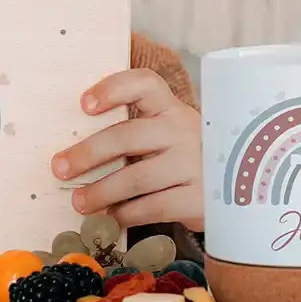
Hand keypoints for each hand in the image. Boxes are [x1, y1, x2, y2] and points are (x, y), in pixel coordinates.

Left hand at [51, 68, 203, 231]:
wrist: (240, 188)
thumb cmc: (183, 156)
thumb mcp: (166, 133)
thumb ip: (131, 132)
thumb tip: (72, 152)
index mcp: (170, 107)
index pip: (144, 84)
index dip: (112, 89)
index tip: (83, 104)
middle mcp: (183, 130)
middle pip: (127, 136)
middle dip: (88, 153)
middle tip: (59, 168)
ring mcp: (195, 165)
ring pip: (136, 177)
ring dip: (101, 191)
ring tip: (79, 202)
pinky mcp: (201, 199)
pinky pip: (153, 206)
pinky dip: (126, 214)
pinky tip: (112, 217)